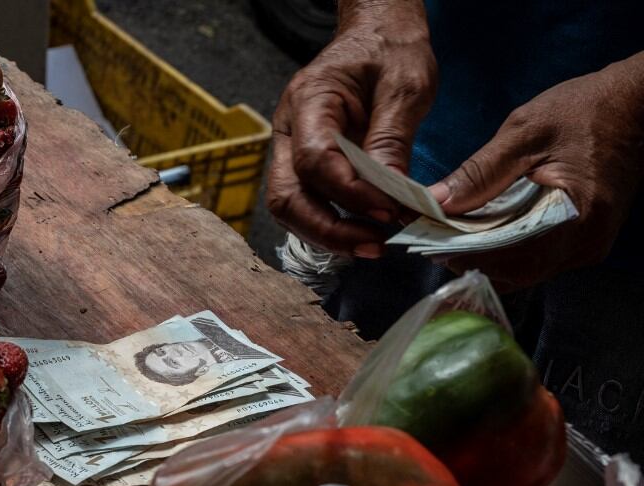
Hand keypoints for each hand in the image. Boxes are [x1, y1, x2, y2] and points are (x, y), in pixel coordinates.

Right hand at [266, 0, 436, 257]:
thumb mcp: (405, 85)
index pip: (315, 160)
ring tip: (372, 246)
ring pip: (290, 208)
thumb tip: (390, 197)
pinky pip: (307, 205)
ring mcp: (291, 150)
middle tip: (375, 245)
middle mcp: (288, 130)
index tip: (389, 211)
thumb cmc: (390, 50)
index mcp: (308, 100)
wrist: (377, 33)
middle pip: (287, 196)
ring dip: (327, 235)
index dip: (350, 193)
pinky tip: (365, 233)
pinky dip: (332, 226)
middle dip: (328, 229)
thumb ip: (392, 140)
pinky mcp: (305, 167)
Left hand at [430, 54, 643, 289]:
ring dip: (487, 260)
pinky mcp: (584, 241)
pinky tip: (481, 238)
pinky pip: (538, 259)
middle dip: (472, 261)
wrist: (634, 106)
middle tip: (434, 245)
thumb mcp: (525, 132)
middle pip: (518, 271)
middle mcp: (587, 243)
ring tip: (450, 241)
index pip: (513, 256)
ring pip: (526, 270)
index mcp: (578, 217)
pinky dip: (506, 253)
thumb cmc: (585, 111)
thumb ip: (480, 171)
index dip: (469, 255)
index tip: (432, 246)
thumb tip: (438, 201)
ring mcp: (589, 246)